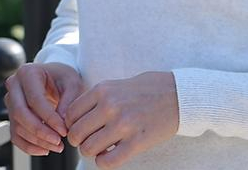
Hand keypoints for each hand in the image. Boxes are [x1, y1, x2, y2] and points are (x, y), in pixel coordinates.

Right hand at [4, 62, 82, 155]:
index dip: (49, 118)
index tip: (64, 130)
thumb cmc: (62, 78)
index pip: (34, 99)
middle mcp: (14, 86)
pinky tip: (45, 149)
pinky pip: (15, 136)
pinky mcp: (12, 116)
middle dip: (40, 131)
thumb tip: (61, 122)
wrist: (54, 79)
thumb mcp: (72, 82)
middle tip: (58, 142)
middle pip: (20, 113)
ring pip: (18, 126)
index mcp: (27, 73)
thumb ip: (69, 100)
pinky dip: (29, 147)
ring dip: (37, 141)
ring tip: (57, 146)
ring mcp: (10, 102)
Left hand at [64, 71, 178, 168]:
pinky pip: (108, 161)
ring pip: (89, 148)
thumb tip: (72, 120)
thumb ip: (94, 100)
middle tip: (87, 141)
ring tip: (99, 148)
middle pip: (76, 132)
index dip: (71, 125)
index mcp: (102, 90)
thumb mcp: (115, 86)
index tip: (79, 129)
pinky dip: (103, 162)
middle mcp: (110, 106)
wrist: (177, 95)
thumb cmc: (144, 90)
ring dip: (90, 152)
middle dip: (78, 141)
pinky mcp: (137, 142)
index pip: (70, 114)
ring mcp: (124, 125)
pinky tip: (109, 156)